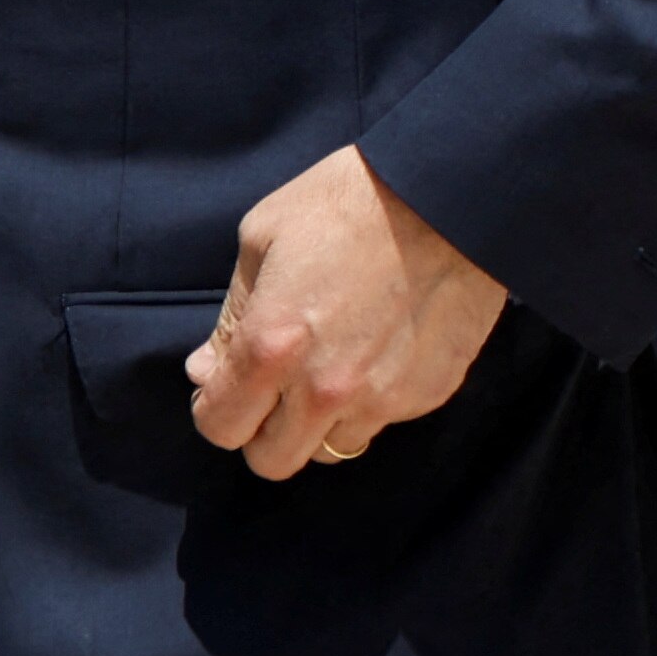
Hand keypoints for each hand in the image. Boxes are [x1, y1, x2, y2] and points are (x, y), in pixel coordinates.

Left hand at [184, 146, 508, 478]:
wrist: (449, 194)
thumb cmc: (347, 200)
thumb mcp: (264, 236)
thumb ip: (232, 317)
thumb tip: (207, 371)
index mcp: (271, 346)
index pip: (221, 427)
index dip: (215, 408)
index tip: (224, 386)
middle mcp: (323, 389)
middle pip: (272, 461)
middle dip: (263, 430)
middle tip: (275, 387)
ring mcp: (381, 400)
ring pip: (331, 450)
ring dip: (319, 422)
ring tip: (332, 365)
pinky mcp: (427, 396)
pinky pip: (382, 422)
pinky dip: (369, 402)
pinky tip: (378, 349)